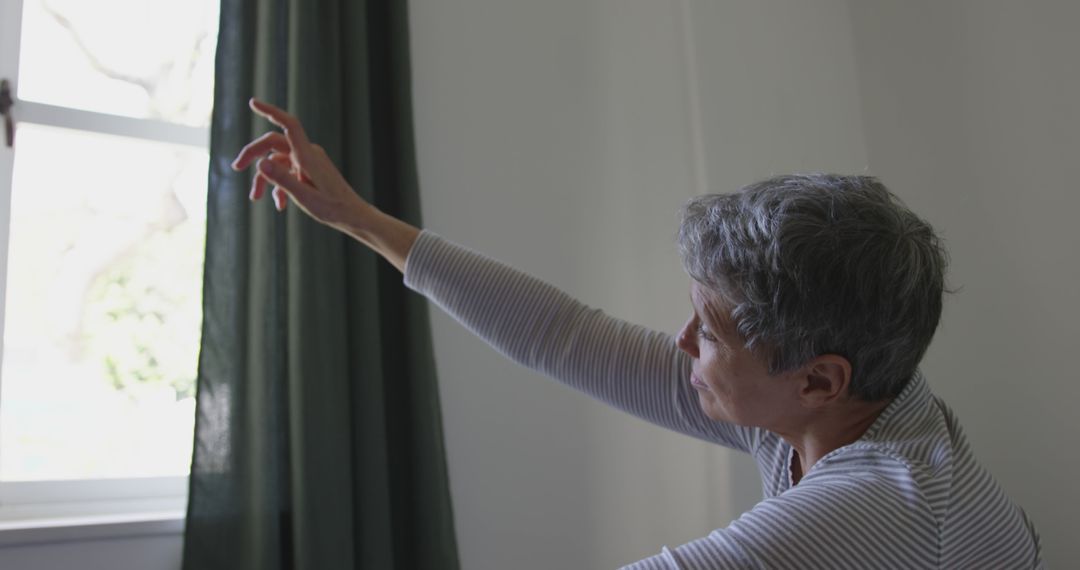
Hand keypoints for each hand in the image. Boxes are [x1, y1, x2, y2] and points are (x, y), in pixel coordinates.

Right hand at [231, 98, 369, 230]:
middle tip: (236, 168)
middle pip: (273, 144)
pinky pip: (288, 172)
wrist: (353, 216)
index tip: (252, 102)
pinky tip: (279, 205)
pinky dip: (279, 185)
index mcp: (307, 156)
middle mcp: (307, 154)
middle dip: (253, 154)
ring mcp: (308, 162)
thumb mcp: (304, 197)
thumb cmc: (332, 208)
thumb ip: (282, 180)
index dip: (270, 111)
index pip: (288, 125)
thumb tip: (260, 163)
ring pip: (278, 161)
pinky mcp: (310, 171)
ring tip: (255, 198)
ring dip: (265, 178)